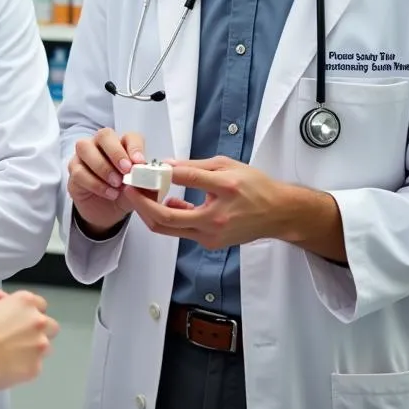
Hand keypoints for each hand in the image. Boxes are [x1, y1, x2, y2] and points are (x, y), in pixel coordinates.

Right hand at [0, 290, 57, 390]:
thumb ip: (9, 312)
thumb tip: (12, 321)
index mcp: (25, 301)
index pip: (40, 304)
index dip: (30, 313)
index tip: (21, 321)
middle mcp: (37, 321)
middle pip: (50, 325)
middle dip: (40, 332)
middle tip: (22, 339)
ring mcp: (40, 345)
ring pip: (46, 347)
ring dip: (34, 350)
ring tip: (14, 356)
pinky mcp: (36, 368)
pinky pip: (35, 366)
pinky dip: (25, 367)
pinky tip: (9, 368)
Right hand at [67, 129, 154, 236]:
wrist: (107, 212)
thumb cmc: (124, 194)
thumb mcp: (140, 192)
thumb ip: (147, 185)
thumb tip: (156, 180)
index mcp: (122, 145)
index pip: (130, 137)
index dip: (135, 147)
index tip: (140, 163)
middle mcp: (101, 144)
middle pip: (104, 135)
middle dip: (116, 152)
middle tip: (126, 171)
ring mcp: (84, 155)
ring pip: (85, 148)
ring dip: (103, 166)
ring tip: (116, 184)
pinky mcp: (74, 170)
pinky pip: (79, 171)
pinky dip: (95, 183)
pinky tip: (109, 193)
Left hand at [126, 156, 285, 248]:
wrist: (279, 213)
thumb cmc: (256, 187)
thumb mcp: (227, 166)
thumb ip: (195, 167)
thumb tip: (166, 165)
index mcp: (225, 191)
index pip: (187, 180)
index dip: (163, 172)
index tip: (146, 167)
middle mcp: (216, 218)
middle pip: (166, 218)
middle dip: (141, 202)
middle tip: (129, 188)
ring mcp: (211, 236)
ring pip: (168, 229)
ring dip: (150, 211)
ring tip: (141, 193)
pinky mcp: (209, 243)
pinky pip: (180, 232)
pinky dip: (167, 218)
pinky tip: (165, 203)